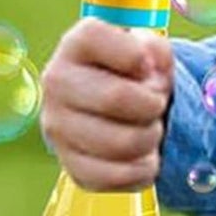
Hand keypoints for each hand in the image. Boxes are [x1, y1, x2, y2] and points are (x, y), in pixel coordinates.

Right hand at [40, 18, 174, 192]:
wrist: (122, 107)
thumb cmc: (138, 72)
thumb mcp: (151, 48)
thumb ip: (156, 50)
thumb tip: (152, 69)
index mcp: (77, 44)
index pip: (97, 38)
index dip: (135, 55)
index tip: (147, 67)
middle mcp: (57, 82)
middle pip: (116, 97)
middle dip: (153, 104)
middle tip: (158, 104)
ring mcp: (58, 126)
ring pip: (121, 143)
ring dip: (152, 137)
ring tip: (151, 128)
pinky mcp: (70, 165)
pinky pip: (116, 176)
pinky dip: (144, 169)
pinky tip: (145, 156)